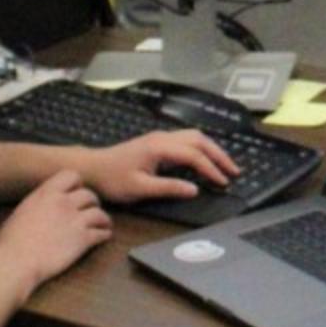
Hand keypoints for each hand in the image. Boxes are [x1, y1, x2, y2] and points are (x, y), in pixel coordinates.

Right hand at [0, 168, 112, 289]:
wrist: (17, 261)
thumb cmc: (11, 241)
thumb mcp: (22, 211)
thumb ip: (38, 204)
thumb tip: (43, 205)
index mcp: (46, 194)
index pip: (71, 176)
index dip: (77, 183)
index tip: (76, 191)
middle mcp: (64, 203)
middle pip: (89, 194)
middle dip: (92, 202)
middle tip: (90, 209)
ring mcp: (75, 220)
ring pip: (99, 213)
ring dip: (102, 219)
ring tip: (103, 224)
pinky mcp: (83, 239)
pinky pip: (101, 233)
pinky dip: (105, 234)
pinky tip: (104, 236)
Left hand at [78, 130, 237, 204]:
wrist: (92, 167)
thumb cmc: (112, 179)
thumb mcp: (140, 188)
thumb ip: (169, 188)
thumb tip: (195, 190)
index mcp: (160, 147)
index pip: (194, 155)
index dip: (211, 169)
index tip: (224, 183)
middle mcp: (163, 137)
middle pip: (199, 140)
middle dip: (219, 155)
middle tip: (234, 171)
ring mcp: (160, 137)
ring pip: (194, 136)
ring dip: (212, 149)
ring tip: (224, 165)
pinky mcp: (158, 142)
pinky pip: (187, 140)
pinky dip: (202, 148)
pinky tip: (205, 159)